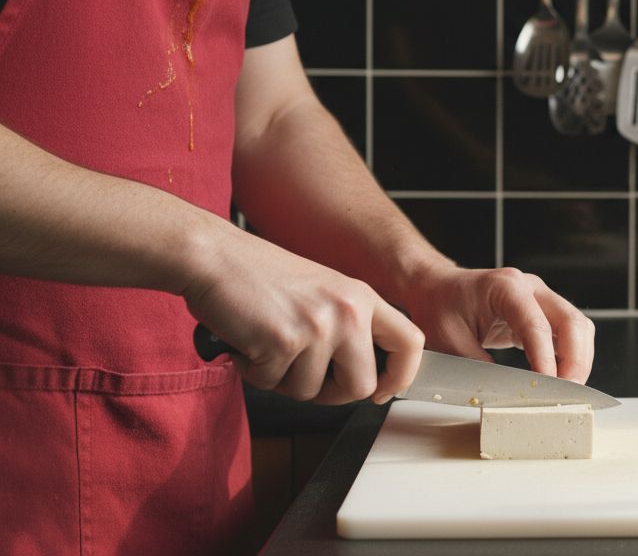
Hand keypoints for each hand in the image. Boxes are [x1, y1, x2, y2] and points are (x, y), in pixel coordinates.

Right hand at [183, 221, 424, 404]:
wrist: (213, 256)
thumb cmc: (259, 276)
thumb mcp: (323, 291)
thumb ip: (348, 326)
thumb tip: (365, 378)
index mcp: (362, 297)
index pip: (410, 342)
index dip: (400, 376)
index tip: (382, 390)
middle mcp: (348, 311)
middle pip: (361, 386)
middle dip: (330, 393)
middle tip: (301, 374)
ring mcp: (317, 326)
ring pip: (310, 392)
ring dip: (282, 379)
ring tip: (267, 344)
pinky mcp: (283, 341)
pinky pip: (272, 384)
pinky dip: (255, 372)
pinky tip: (248, 343)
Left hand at [396, 261, 595, 382]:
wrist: (435, 289)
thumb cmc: (438, 308)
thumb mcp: (449, 341)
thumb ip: (479, 368)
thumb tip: (506, 395)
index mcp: (506, 287)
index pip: (537, 325)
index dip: (546, 359)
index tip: (548, 388)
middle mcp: (530, 288)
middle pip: (572, 322)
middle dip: (575, 361)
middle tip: (569, 394)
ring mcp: (540, 298)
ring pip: (578, 328)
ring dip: (578, 361)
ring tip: (568, 391)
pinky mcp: (541, 313)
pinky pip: (567, 334)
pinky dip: (570, 358)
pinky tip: (562, 379)